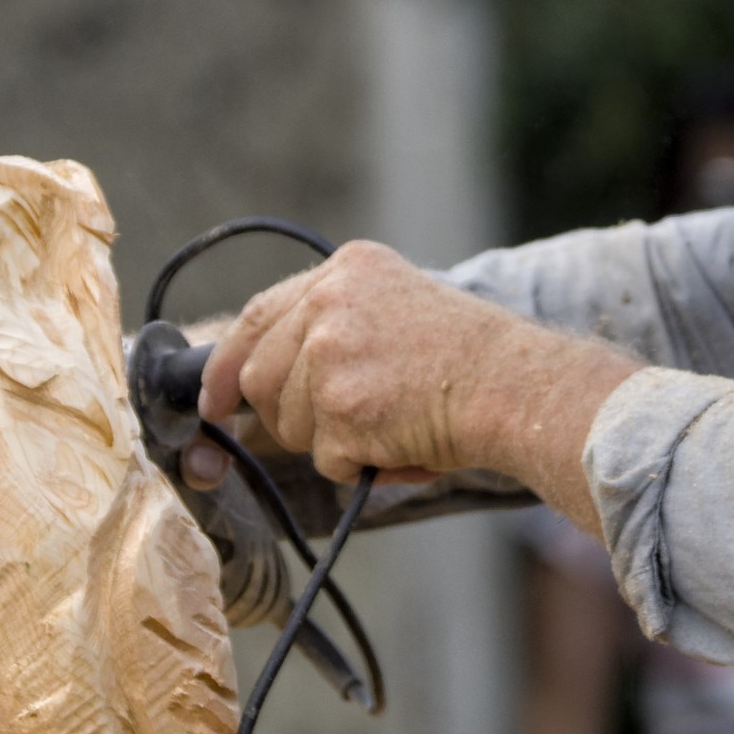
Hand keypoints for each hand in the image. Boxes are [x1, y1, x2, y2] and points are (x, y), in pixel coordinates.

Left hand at [194, 242, 637, 533]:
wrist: (519, 387)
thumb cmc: (474, 361)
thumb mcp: (399, 309)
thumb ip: (335, 325)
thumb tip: (258, 383)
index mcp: (347, 268)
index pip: (258, 315)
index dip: (226, 365)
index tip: (214, 402)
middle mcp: (330, 300)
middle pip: (260, 378)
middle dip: (291, 416)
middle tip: (348, 424)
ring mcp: (331, 352)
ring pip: (290, 424)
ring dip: (335, 441)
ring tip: (396, 424)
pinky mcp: (341, 406)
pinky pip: (326, 458)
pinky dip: (362, 464)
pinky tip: (406, 442)